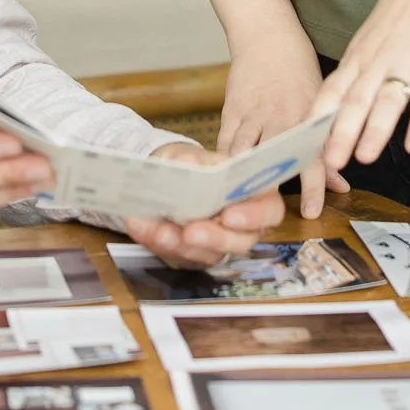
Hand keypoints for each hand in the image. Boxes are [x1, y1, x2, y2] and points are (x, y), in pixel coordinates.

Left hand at [119, 143, 286, 267]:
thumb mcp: (190, 153)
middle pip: (241, 241)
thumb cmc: (190, 163)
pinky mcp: (193, 254)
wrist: (167, 176)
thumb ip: (191, 159)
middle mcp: (241, 224)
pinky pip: (177, 255)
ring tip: (158, 231)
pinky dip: (156, 242)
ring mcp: (218, 243)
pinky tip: (140, 227)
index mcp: (252, 192)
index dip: (254, 216)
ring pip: (208, 254)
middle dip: (214, 238)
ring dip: (180, 244)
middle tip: (191, 231)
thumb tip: (188, 164)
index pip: (269, 209)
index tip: (229, 215)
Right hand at [218, 25, 325, 219]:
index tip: (310, 212)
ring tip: (235, 207)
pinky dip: (222, 163)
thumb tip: (342, 185)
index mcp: (306, 118)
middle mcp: (280, 118)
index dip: (312, 186)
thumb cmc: (299, 72)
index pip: (312, 157)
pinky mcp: (231, 112)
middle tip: (263, 216)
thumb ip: (327, 146)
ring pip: (243, 153)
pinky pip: (225, 143)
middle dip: (268, 190)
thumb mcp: (321, 104)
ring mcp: (253, 115)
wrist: (267, 36)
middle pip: (274, 159)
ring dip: (240, 180)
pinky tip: (219, 182)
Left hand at [314, 0, 409, 190]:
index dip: (316, 121)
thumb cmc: (398, 19)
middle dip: (340, 133)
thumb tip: (328, 113)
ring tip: (365, 158)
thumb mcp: (367, 43)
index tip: (303, 148)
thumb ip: (352, 77)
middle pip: (355, 100)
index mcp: (357, 59)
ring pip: (388, 100)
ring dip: (376, 130)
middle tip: (328, 164)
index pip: (330, 92)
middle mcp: (377, 62)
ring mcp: (407, 62)